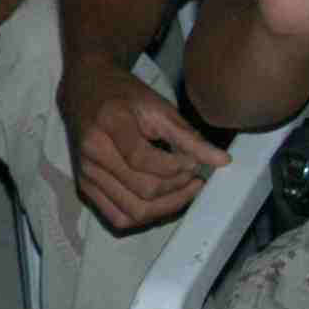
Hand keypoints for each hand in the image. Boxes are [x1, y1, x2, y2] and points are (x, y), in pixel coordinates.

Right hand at [59, 54, 226, 230]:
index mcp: (108, 124)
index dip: (176, 167)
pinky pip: (118, 218)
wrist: (86, 90)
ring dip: (167, 206)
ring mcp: (86, 174)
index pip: (142, 160)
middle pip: (142, 191)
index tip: (193, 161)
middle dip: (177, 188)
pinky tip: (162, 200)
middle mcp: (91, 153)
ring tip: (183, 189)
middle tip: (194, 176)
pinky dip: (145, 217)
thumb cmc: (124, 95)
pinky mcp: (85, 187)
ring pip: (133, 212)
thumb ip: (189, 136)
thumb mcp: (158, 106)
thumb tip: (223, 161)